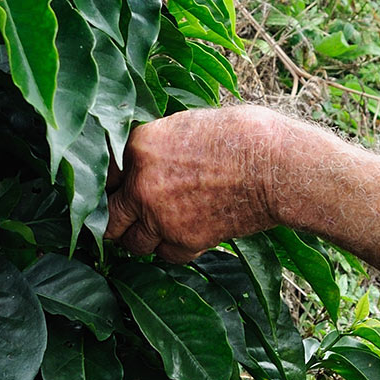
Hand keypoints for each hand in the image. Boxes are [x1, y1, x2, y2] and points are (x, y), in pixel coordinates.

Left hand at [105, 106, 302, 262]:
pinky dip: (173, 248)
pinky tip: (188, 231)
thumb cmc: (241, 136)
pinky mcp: (185, 241)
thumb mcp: (188, 124)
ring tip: (162, 225)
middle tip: (128, 217)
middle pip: (108, 217)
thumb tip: (141, 161)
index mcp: (139, 145)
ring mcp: (160, 217)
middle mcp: (141, 184)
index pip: (104, 173)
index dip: (113, 183)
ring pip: (133, 243)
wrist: (275, 165)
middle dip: (117, 219)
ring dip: (144, 237)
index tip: (119, 188)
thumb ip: (157, 145)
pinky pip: (165, 255)